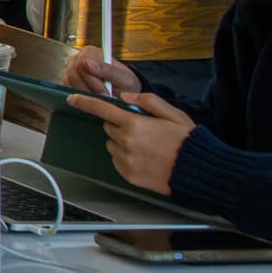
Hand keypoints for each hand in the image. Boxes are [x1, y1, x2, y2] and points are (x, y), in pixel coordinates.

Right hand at [62, 47, 140, 97]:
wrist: (124, 94)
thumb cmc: (125, 85)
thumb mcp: (124, 78)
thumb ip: (108, 70)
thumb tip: (88, 63)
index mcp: (91, 52)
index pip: (82, 63)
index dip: (93, 80)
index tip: (105, 91)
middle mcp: (77, 58)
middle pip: (73, 74)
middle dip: (90, 89)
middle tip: (104, 96)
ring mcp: (70, 70)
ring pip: (69, 82)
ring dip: (85, 93)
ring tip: (100, 97)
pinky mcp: (68, 81)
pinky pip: (68, 89)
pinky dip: (80, 96)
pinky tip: (93, 97)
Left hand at [69, 91, 194, 195]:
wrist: (199, 172)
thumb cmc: (188, 142)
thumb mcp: (173, 114)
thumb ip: (147, 101)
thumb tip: (125, 97)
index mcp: (135, 124)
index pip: (102, 109)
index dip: (85, 102)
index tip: (72, 99)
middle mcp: (126, 142)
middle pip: (109, 127)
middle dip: (120, 126)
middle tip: (143, 131)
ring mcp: (126, 160)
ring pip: (112, 145)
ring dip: (123, 143)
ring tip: (147, 147)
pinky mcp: (128, 175)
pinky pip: (117, 161)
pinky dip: (126, 158)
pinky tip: (146, 159)